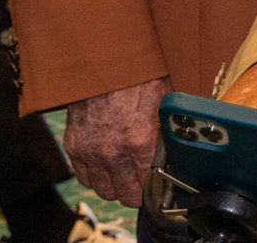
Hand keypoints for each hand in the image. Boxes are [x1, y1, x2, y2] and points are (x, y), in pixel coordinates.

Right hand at [64, 76, 170, 207]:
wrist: (108, 60)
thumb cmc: (142, 77)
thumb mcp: (166, 104)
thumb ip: (170, 133)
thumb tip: (182, 154)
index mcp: (140, 141)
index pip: (148, 186)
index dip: (156, 188)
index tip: (159, 185)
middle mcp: (112, 152)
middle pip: (124, 195)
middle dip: (136, 192)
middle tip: (142, 183)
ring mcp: (90, 151)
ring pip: (103, 190)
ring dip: (114, 186)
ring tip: (124, 175)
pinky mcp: (74, 145)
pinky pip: (84, 177)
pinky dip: (95, 176)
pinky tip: (106, 167)